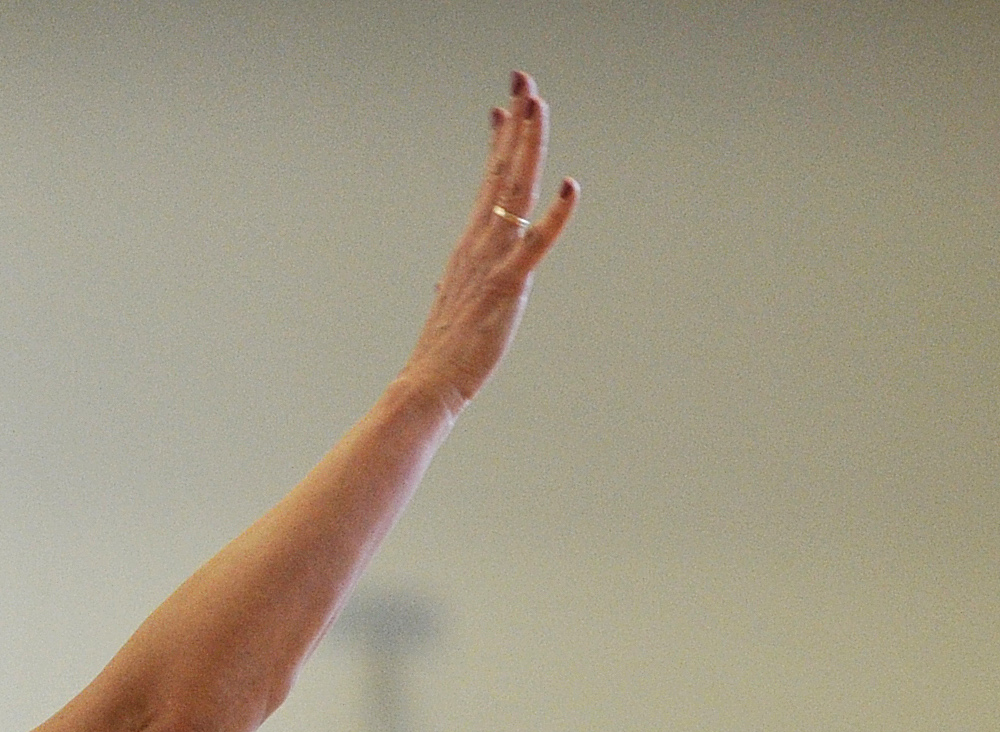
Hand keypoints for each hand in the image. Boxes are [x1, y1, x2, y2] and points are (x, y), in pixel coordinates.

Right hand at [399, 72, 577, 410]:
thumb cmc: (443, 351)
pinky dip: (554, 215)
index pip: (488, 181)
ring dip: (528, 147)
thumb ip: (456, 283)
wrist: (429, 383)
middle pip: (502, 171)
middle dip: (515, 124)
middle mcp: (480, 243)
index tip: (504, 105)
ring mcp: (493, 262)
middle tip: (524, 79)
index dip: (499, 141)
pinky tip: (570, 187)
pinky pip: (534, 244)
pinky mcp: (507, 286)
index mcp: (471, 245)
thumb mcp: (452, 304)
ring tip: (537, 106)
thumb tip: (447, 278)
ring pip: (515, 192)